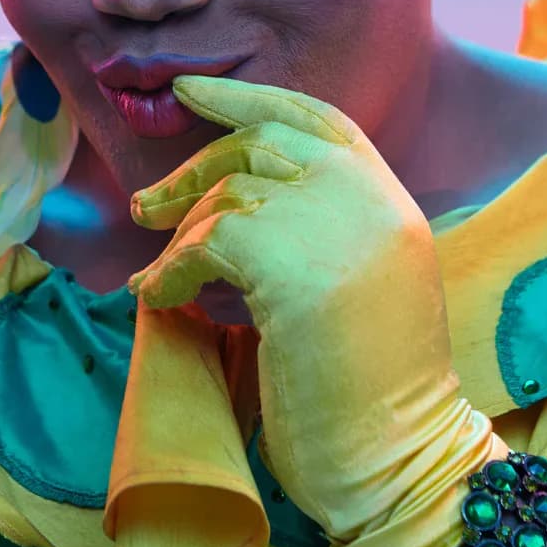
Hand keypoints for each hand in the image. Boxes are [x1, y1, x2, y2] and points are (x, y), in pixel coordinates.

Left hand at [127, 75, 505, 546]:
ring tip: (158, 274)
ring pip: (230, 194)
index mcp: (393, 204)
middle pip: (265, 143)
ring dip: (180, 235)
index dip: (253, 100)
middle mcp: (371, 201)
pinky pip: (206, 244)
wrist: (398, 454)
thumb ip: (329, 233)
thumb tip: (243, 205)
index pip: (322, 122)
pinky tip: (158, 299)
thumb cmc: (376, 392)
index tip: (194, 92)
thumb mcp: (367, 286)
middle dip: (197, 165)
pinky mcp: (290, 266)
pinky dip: (170, 271)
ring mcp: (335, 228)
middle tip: (148, 205)